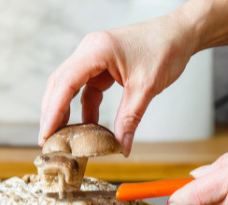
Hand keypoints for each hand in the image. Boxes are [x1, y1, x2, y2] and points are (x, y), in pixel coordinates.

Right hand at [39, 0, 227, 152]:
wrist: (180, 34)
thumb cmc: (165, 50)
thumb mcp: (146, 88)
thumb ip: (130, 119)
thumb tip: (121, 147)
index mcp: (96, 50)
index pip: (65, 84)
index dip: (53, 112)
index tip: (46, 135)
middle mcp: (90, 52)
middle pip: (60, 85)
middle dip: (53, 113)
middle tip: (48, 141)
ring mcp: (95, 59)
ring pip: (71, 88)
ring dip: (67, 112)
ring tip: (63, 137)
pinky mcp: (103, 67)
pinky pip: (87, 90)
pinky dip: (85, 109)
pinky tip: (88, 127)